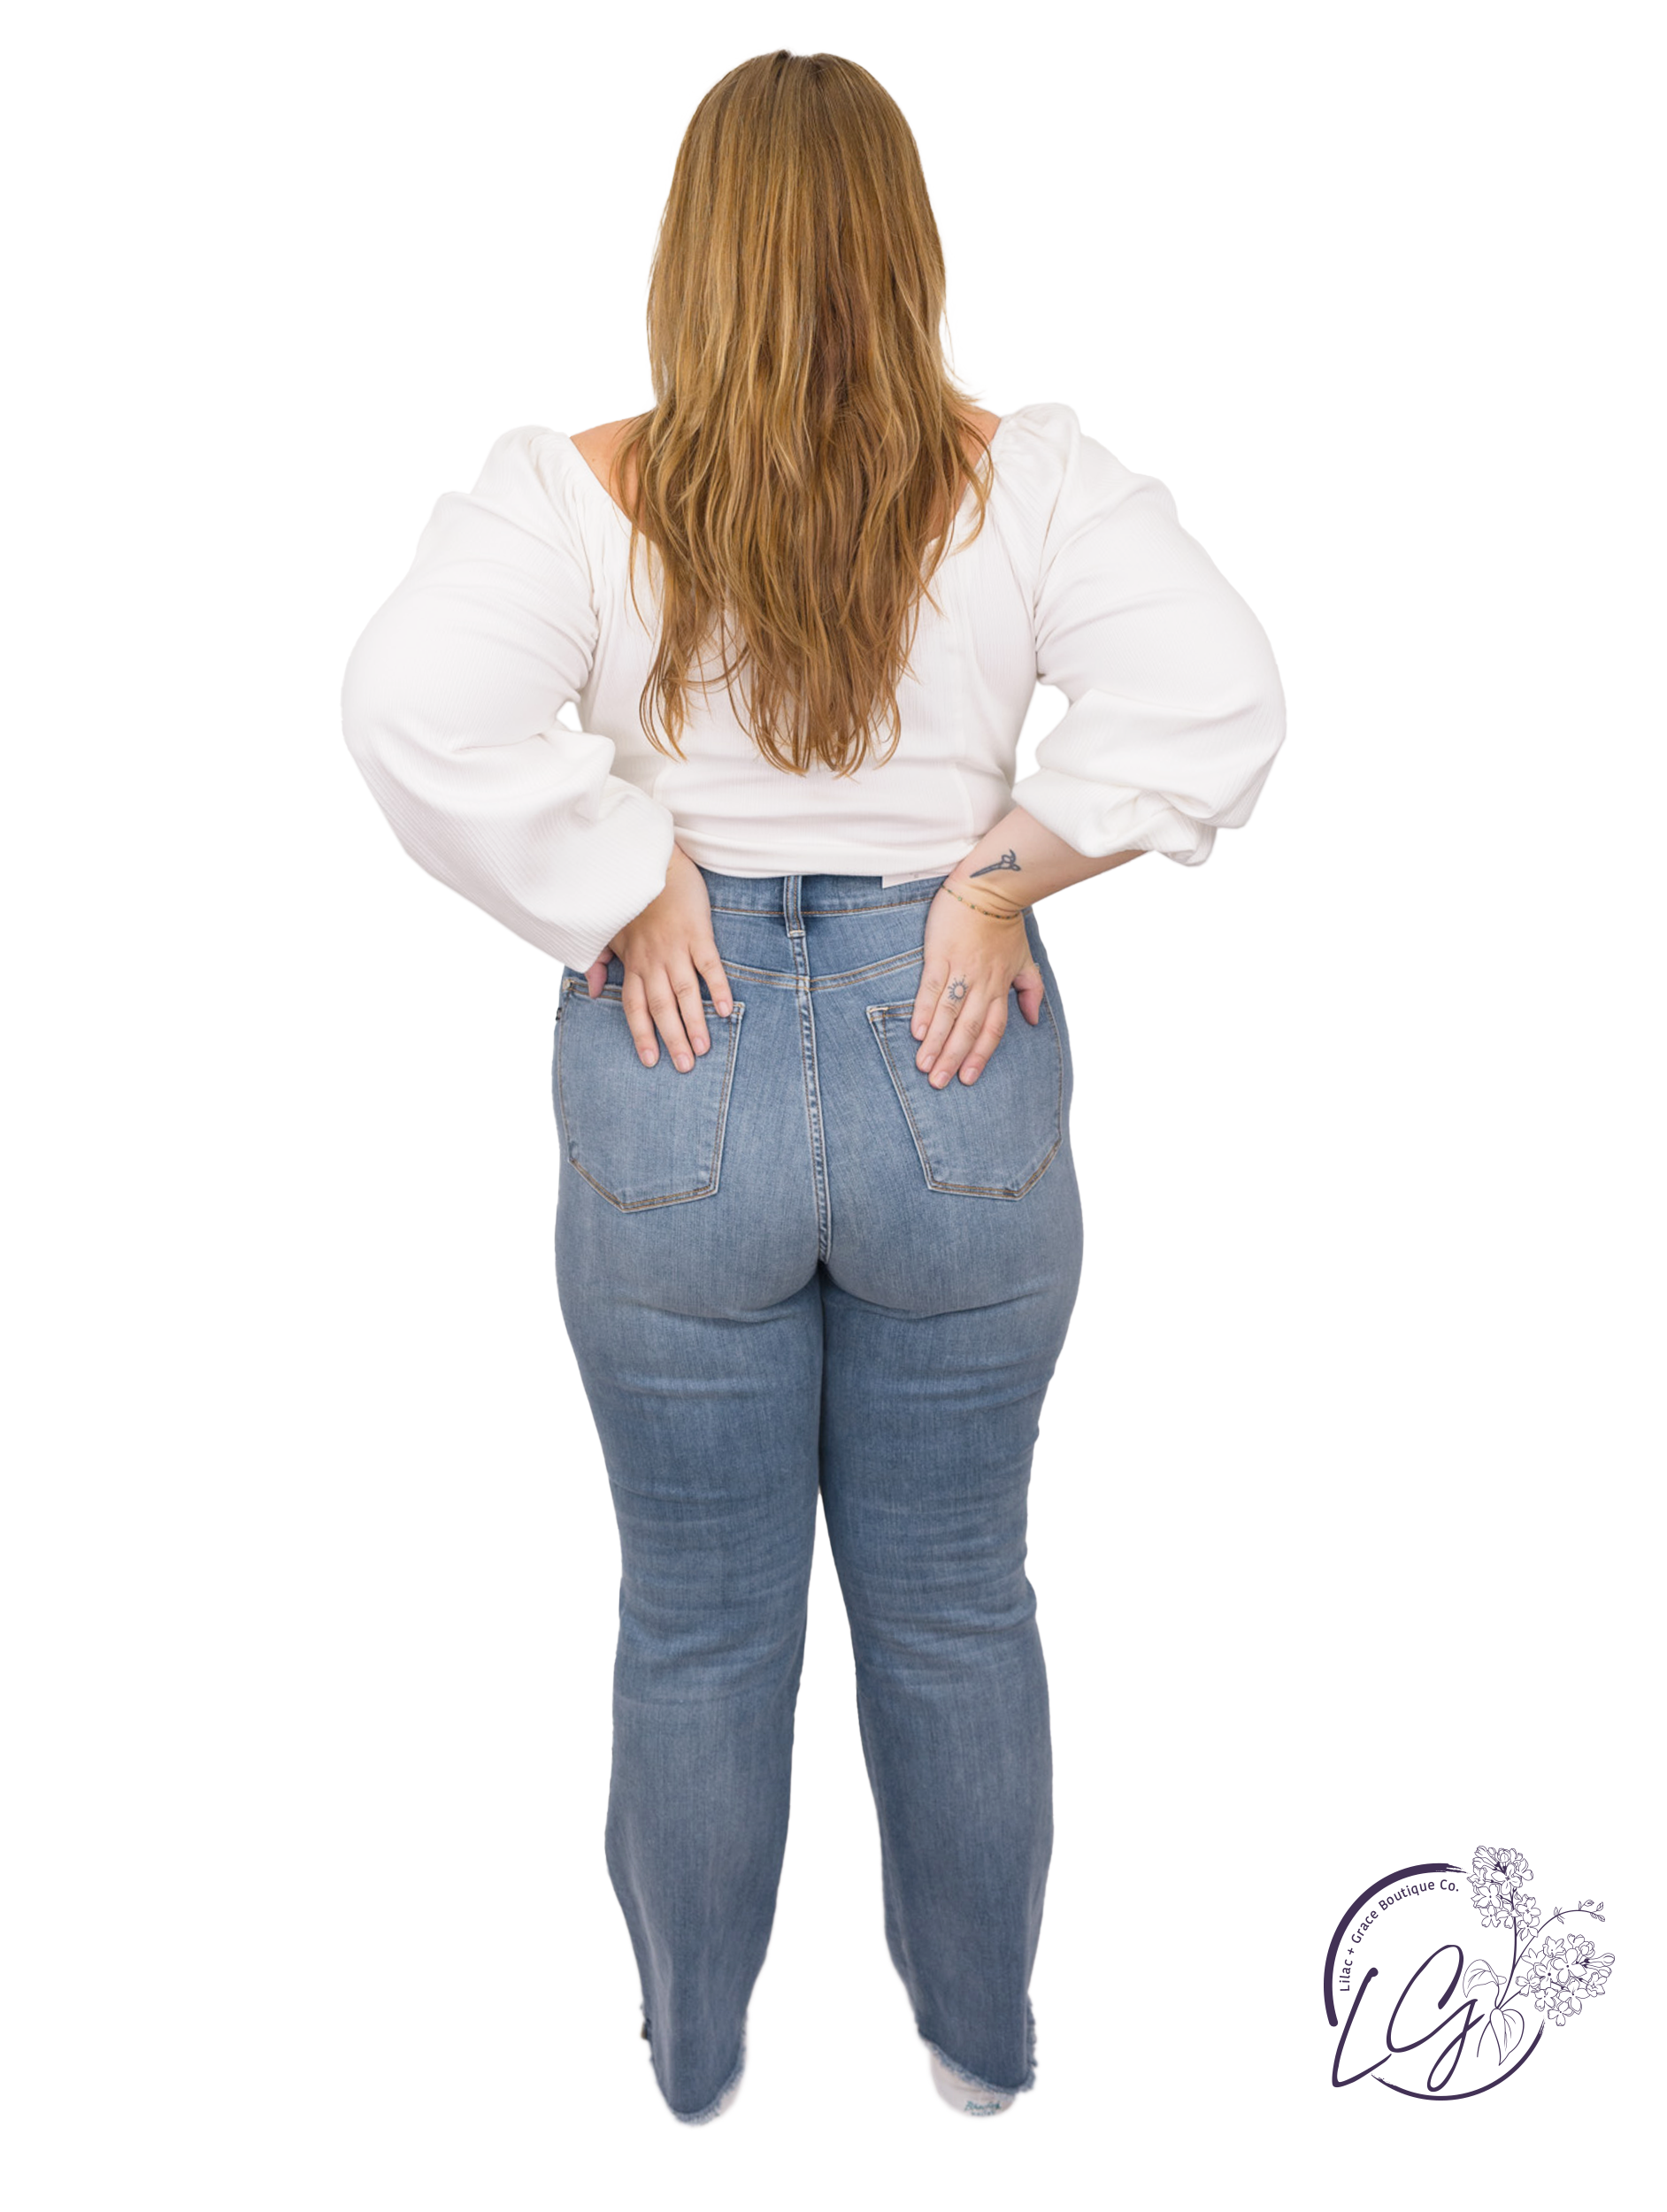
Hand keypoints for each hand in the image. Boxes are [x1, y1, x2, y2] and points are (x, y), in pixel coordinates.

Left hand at [585, 845, 733, 1071]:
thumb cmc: (630, 898)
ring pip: (685, 992)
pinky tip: (726, 1010)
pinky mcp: (698, 932)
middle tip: (685, 1067)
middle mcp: (653, 959)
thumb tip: (589, 991)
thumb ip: (597, 961)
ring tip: (704, 1049)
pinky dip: (718, 987)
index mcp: (632, 962)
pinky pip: (709, 965)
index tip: (649, 1061)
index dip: (642, 1034)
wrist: (650, 860)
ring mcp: (677, 947)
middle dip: (672, 1039)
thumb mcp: (607, 930)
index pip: (634, 1006)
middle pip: (661, 1006)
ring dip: (694, 1022)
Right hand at [912, 879, 1044, 1086]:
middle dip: (954, 1058)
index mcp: (1001, 985)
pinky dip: (926, 1011)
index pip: (992, 1029)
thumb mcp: (1025, 957)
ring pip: (950, 1013)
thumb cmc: (1005, 922)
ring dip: (937, 1042)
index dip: (980, 1056)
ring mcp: (961, 968)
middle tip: (938, 1083)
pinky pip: (933, 988)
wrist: (991, 886)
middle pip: (969, 1028)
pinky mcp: (941, 953)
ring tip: (924, 1065)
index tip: (967, 1079)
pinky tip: (917, 1032)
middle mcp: (983, 982)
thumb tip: (1035, 1020)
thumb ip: (1031, 989)